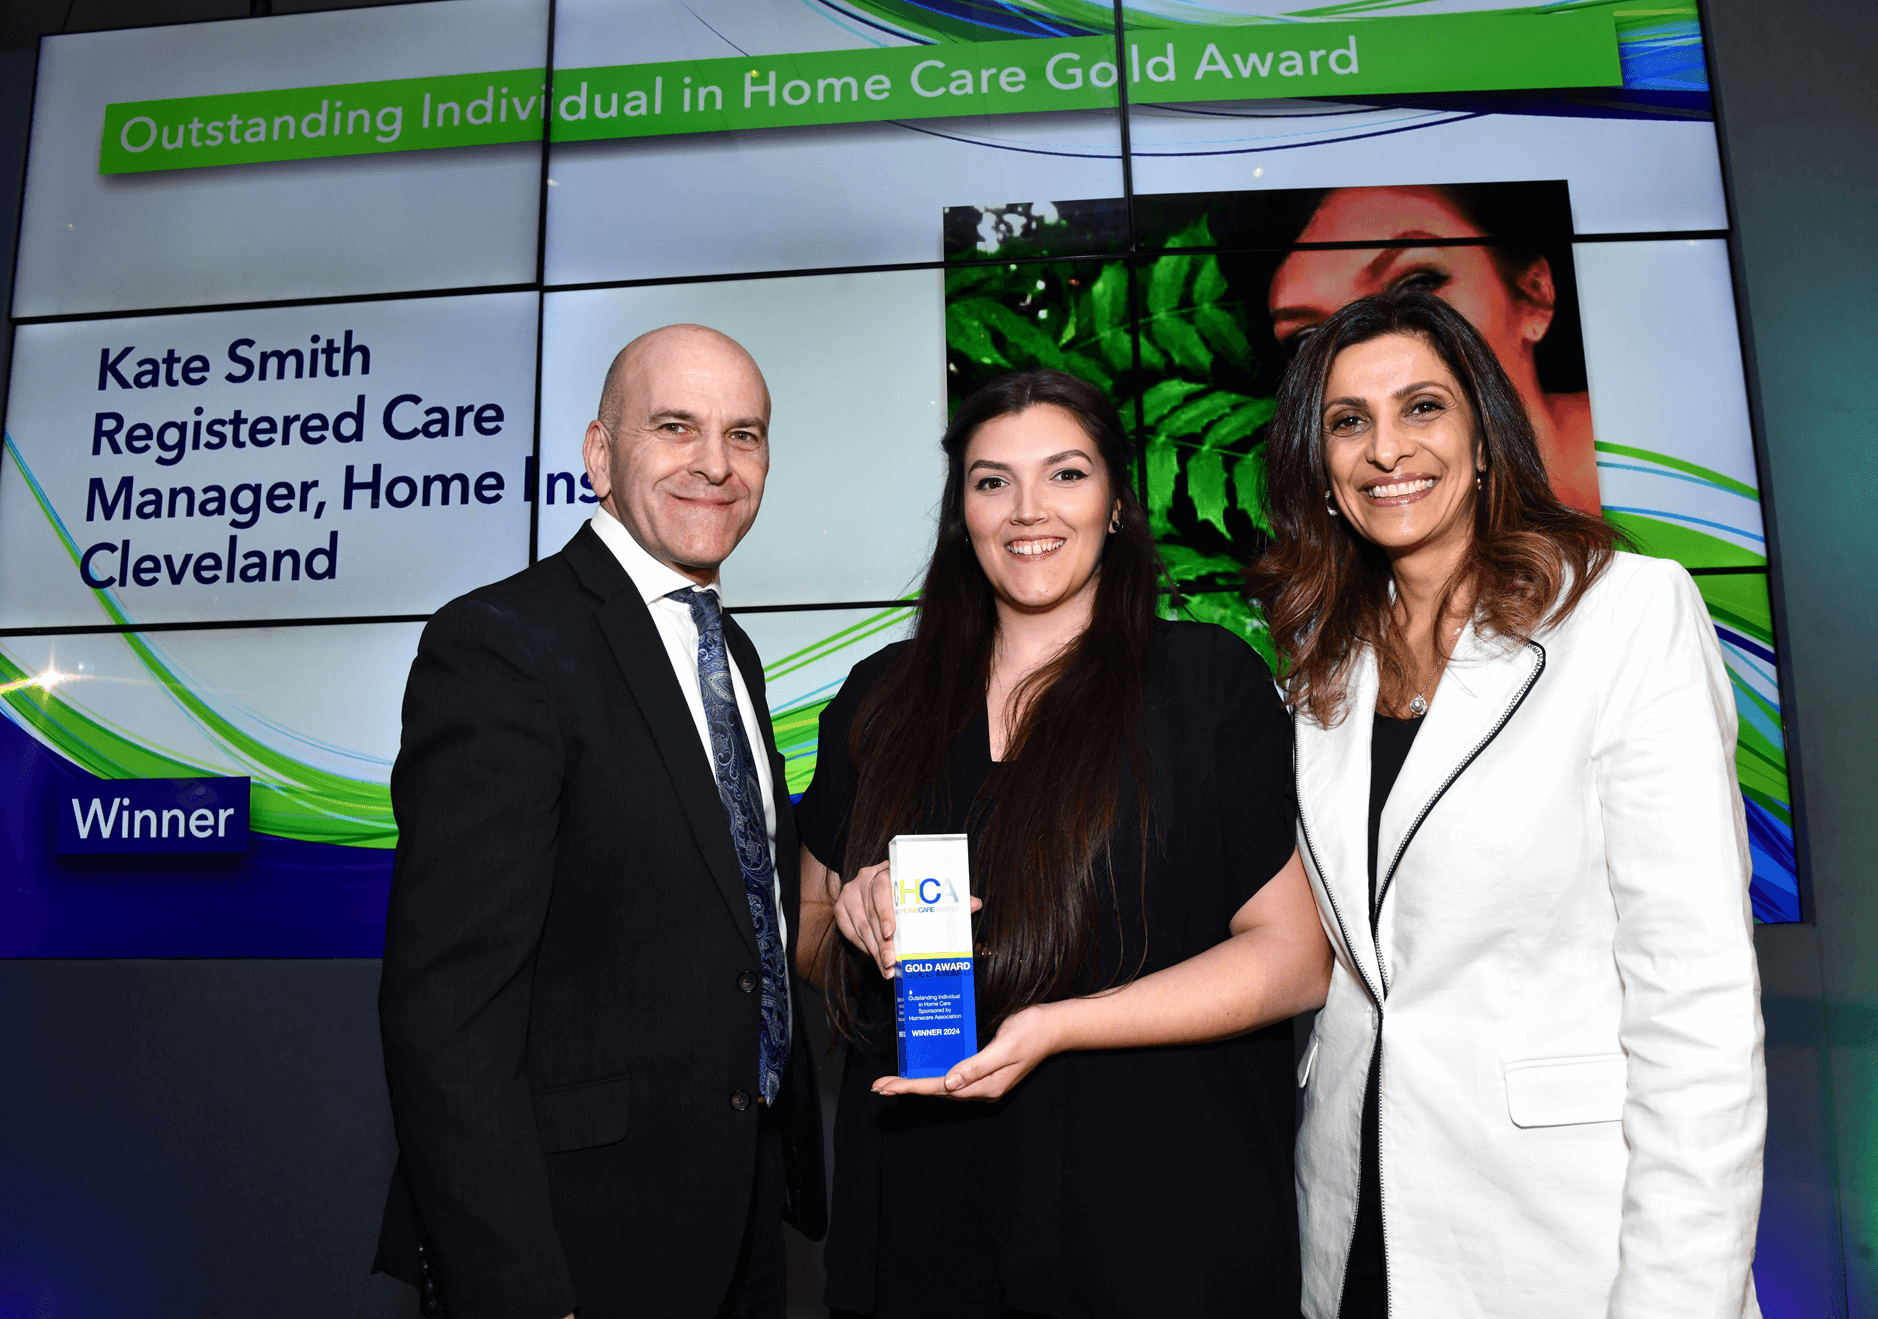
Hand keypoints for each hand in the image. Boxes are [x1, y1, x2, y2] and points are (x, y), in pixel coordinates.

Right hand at [832, 861, 980, 978]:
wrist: (876, 884)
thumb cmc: (908, 889)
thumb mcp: (926, 889)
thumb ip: (946, 897)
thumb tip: (974, 904)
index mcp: (887, 870)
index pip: (882, 889)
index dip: (885, 912)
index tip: (892, 933)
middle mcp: (865, 879)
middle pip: (871, 914)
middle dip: (882, 943)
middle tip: (892, 963)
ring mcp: (850, 893)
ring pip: (860, 926)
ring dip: (874, 950)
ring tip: (887, 968)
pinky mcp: (841, 908)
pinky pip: (850, 931)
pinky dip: (863, 947)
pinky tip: (876, 959)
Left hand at [872, 1002, 1063, 1100]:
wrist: (1055, 1026)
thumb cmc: (1032, 1031)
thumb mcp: (1005, 1047)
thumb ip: (977, 1066)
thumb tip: (948, 1083)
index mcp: (986, 1086)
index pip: (941, 1089)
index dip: (913, 1088)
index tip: (889, 1087)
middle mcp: (982, 1088)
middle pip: (938, 1091)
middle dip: (908, 1089)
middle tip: (878, 1087)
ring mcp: (984, 1081)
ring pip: (943, 1087)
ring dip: (917, 1085)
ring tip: (891, 1084)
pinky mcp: (984, 1071)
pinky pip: (953, 1077)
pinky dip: (933, 1076)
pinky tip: (922, 1072)